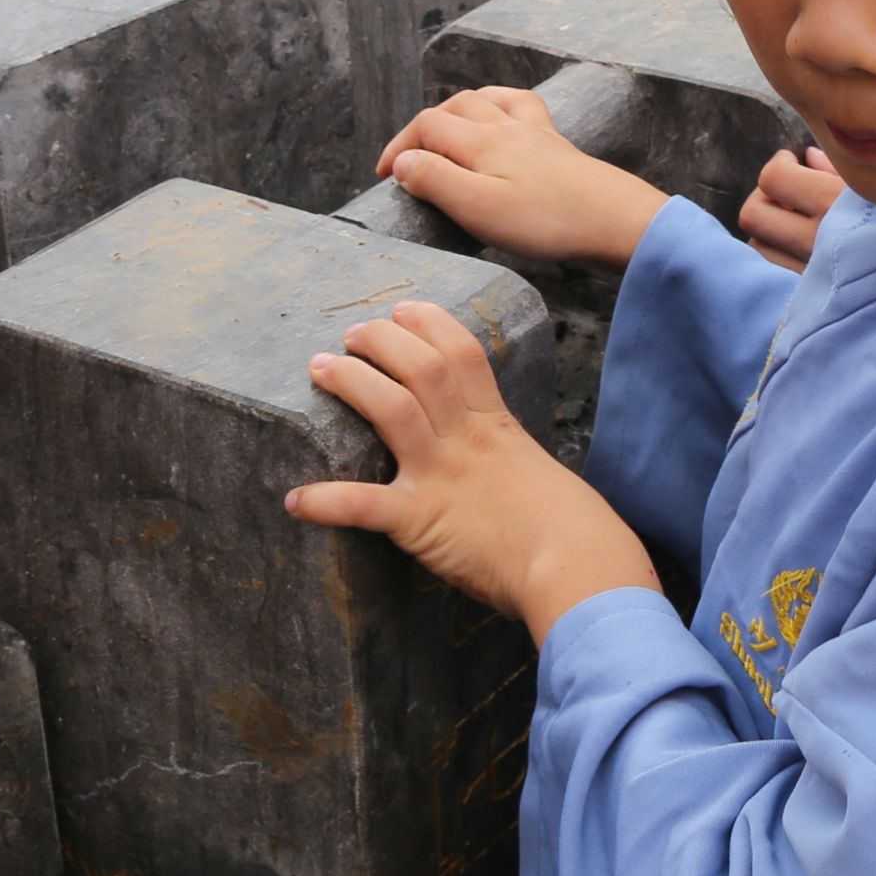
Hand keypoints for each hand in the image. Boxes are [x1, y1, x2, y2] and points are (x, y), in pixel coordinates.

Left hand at [290, 303, 656, 639]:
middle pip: (420, 367)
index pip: (461, 354)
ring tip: (321, 368)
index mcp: (497, 428)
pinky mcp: (421, 520)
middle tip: (351, 334)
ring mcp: (442, 476)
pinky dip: (327, 502)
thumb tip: (505, 483)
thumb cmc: (576, 532)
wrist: (579, 567)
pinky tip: (296, 501)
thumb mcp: (544, 481)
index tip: (403, 308)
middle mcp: (466, 441)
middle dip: (381, 341)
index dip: (428, 324)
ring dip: (351, 382)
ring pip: (391, 407)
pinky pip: (365, 504)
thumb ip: (514, 471)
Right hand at [378, 85, 667, 267]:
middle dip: (425, 126)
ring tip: (449, 128)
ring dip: (462, 108)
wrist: (616, 221)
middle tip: (410, 158)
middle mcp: (507, 127)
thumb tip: (402, 162)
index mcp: (482, 141)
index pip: (427, 127)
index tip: (383, 176)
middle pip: (455, 106)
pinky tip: (507, 120)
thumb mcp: (476, 207)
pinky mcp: (560, 147)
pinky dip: (503, 106)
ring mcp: (536, 133)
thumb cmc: (546, 220)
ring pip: (489, 100)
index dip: (399, 147)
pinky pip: (524, 108)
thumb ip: (435, 180)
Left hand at [737, 148, 843, 270]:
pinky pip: (779, 275)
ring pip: (759, 249)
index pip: (773, 178)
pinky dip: (784, 257)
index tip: (793, 161)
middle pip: (752, 216)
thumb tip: (809, 156)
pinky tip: (807, 251)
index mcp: (834, 204)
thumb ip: (841, 171)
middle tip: (789, 193)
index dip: (780, 163)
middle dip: (764, 198)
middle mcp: (817, 242)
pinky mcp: (819, 301)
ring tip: (799, 224)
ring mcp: (815, 276)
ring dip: (771, 231)